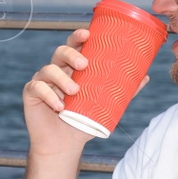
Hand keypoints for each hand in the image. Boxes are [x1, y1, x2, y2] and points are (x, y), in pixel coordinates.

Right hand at [21, 27, 149, 155]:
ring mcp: (42, 81)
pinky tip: (59, 105)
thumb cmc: (84, 121)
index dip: (78, 36)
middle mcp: (57, 70)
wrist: (65, 144)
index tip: (87, 34)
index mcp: (73, 68)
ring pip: (48, 69)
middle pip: (60, 52)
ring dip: (62, 78)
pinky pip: (37, 88)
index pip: (74, 46)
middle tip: (84, 64)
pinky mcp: (31, 94)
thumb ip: (124, 91)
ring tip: (75, 91)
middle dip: (71, 54)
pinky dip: (49, 95)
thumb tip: (146, 76)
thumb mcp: (106, 106)